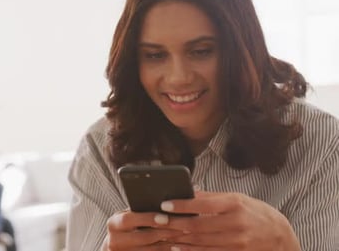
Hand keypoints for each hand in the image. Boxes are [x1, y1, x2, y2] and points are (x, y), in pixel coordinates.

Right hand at [102, 210, 187, 250]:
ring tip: (184, 236)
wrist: (117, 247)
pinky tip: (176, 247)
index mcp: (113, 224)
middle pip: (143, 237)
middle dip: (165, 232)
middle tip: (183, 227)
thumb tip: (165, 199)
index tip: (165, 217)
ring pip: (151, 250)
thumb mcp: (127, 217)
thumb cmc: (126, 226)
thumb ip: (139, 211)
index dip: (147, 218)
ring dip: (169, 243)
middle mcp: (114, 240)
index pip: (129, 219)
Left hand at [160, 191, 300, 250]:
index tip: (164, 204)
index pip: (203, 204)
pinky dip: (191, 250)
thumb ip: (212, 197)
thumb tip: (188, 192)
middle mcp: (236, 223)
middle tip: (156, 220)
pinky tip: (177, 247)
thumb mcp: (236, 199)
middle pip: (198, 225)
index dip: (182, 205)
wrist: (280, 237)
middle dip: (175, 223)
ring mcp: (236, 242)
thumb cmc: (254, 212)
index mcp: (235, 204)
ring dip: (179, 238)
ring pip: (201, 241)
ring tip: (162, 233)